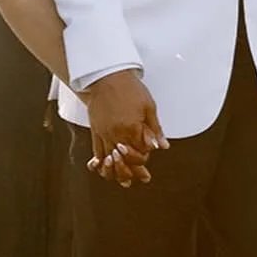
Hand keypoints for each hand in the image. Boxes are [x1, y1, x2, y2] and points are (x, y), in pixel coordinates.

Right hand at [84, 70, 166, 186]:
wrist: (106, 75)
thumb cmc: (129, 88)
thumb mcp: (149, 106)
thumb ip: (155, 129)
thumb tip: (162, 146)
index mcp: (131, 129)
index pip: (141, 153)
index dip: (146, 155)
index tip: (149, 153)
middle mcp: (116, 134)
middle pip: (125, 161)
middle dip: (134, 171)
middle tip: (142, 178)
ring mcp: (104, 134)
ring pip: (110, 161)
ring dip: (118, 172)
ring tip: (124, 180)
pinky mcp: (95, 130)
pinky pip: (97, 151)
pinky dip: (100, 162)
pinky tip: (104, 167)